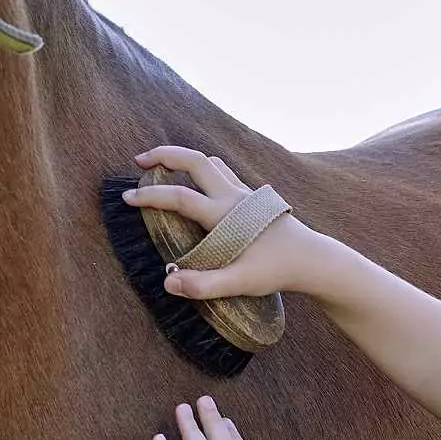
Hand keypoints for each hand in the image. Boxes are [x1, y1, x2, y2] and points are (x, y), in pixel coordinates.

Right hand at [126, 143, 333, 301]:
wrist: (314, 259)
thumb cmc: (278, 271)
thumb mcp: (241, 283)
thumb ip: (203, 285)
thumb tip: (167, 282)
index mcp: (226, 215)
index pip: (180, 197)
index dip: (150, 196)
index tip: (127, 198)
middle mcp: (234, 196)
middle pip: (195, 160)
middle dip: (164, 154)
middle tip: (139, 162)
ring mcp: (246, 193)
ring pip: (211, 163)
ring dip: (185, 160)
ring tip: (163, 168)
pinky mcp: (253, 198)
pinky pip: (223, 173)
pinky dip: (203, 170)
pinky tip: (197, 185)